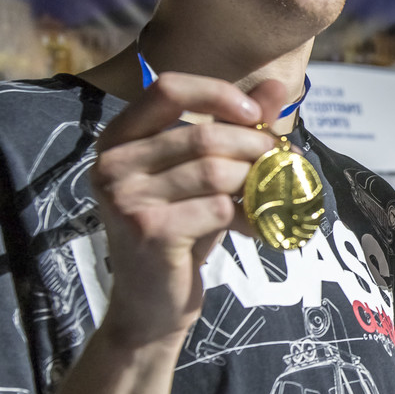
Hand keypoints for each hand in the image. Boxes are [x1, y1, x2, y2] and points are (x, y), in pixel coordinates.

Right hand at [91, 73, 285, 345]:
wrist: (150, 306)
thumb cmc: (179, 233)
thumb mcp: (203, 177)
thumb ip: (234, 129)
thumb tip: (278, 87)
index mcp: (118, 138)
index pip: (168, 89)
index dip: (217, 94)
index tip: (256, 114)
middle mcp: (112, 163)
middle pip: (203, 136)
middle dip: (254, 148)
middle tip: (282, 162)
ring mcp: (124, 197)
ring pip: (215, 171)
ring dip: (255, 182)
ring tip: (271, 195)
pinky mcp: (147, 229)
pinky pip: (217, 207)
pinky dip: (248, 216)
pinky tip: (256, 228)